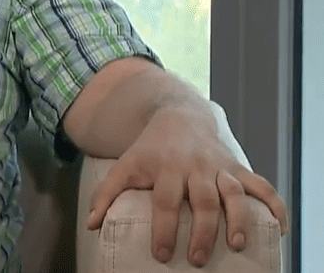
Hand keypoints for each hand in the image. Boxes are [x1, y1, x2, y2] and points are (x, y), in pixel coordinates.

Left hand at [85, 107, 288, 267]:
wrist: (178, 115)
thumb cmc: (149, 149)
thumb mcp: (125, 165)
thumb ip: (107, 193)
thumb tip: (92, 224)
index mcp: (165, 167)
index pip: (164, 200)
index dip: (163, 227)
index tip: (162, 254)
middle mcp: (194, 166)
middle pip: (201, 200)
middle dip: (201, 231)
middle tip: (195, 259)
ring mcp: (218, 166)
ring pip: (232, 192)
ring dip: (238, 219)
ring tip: (237, 245)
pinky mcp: (237, 167)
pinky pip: (260, 185)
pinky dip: (273, 204)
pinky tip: (280, 228)